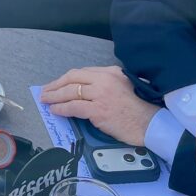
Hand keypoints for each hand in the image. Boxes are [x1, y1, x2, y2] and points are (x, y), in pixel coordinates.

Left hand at [40, 66, 158, 145]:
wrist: (149, 123)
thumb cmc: (138, 108)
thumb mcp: (124, 85)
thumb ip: (106, 83)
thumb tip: (86, 89)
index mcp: (110, 72)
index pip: (81, 72)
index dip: (65, 79)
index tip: (57, 84)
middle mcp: (104, 79)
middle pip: (72, 78)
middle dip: (56, 85)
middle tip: (46, 91)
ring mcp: (100, 94)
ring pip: (70, 92)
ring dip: (55, 96)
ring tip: (46, 101)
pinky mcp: (97, 110)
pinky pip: (73, 107)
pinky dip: (61, 108)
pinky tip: (55, 111)